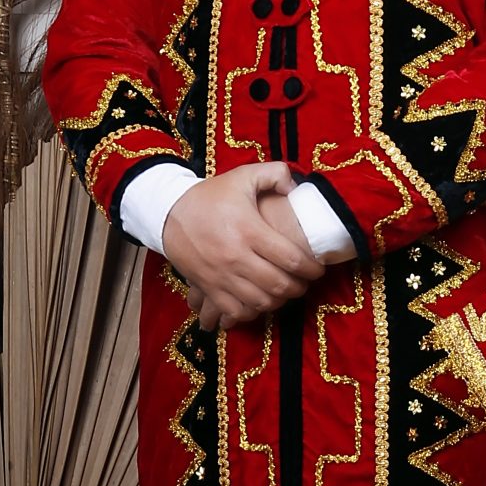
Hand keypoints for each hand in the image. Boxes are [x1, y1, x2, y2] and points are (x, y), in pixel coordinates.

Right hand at [163, 163, 324, 330]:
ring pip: (260, 302)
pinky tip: (259, 302)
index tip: (318, 269)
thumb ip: (275, 173)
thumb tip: (295, 188)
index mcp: (249, 230)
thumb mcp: (242, 176)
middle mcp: (236, 257)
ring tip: (286, 292)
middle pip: (278, 285)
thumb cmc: (210, 196)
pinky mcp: (208, 288)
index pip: (291, 259)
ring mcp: (221, 276)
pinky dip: (252, 312)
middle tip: (304, 283)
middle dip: (299, 288)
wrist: (167, 213)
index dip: (311, 268)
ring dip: (279, 301)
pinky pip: (236, 311)